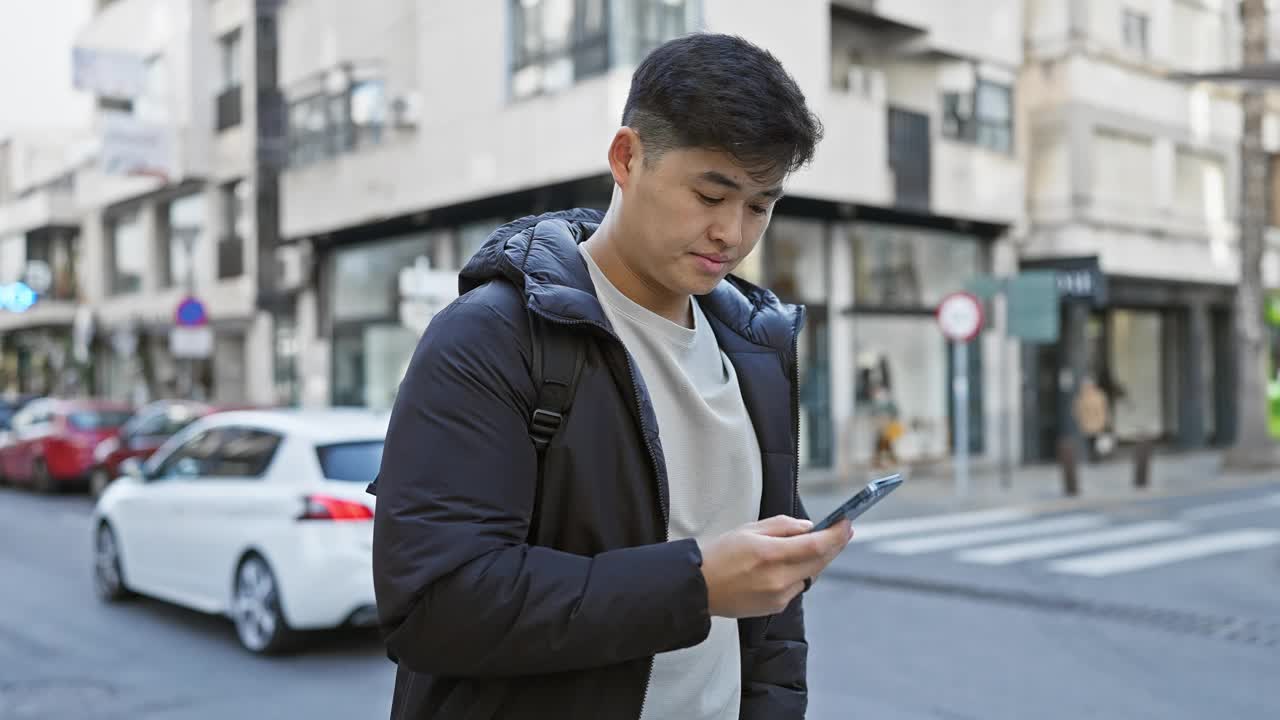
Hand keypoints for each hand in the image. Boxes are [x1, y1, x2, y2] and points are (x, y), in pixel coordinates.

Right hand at [697, 515, 853, 618]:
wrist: (698, 587)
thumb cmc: (720, 554)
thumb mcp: (749, 529)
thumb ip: (783, 526)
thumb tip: (809, 528)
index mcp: (770, 555)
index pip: (815, 545)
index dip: (836, 534)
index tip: (847, 523)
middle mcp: (778, 579)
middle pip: (820, 562)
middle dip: (834, 545)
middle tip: (844, 530)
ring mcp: (778, 596)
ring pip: (810, 575)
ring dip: (816, 560)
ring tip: (813, 545)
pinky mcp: (775, 607)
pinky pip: (796, 587)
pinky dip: (798, 574)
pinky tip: (787, 566)